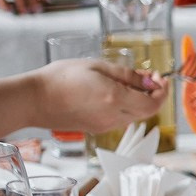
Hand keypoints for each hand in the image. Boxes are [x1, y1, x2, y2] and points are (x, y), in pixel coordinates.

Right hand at [32, 59, 166, 130]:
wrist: (33, 100)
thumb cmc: (59, 79)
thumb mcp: (97, 67)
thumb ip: (127, 76)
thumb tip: (151, 82)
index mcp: (116, 99)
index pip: (154, 104)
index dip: (162, 92)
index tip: (160, 78)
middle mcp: (114, 117)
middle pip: (147, 111)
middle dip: (153, 94)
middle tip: (147, 77)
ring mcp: (105, 125)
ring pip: (134, 116)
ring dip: (140, 101)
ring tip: (129, 82)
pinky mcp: (96, 129)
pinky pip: (120, 119)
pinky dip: (126, 107)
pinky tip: (114, 93)